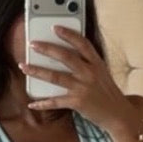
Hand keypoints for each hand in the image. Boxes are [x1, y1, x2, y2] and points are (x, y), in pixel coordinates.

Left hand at [20, 26, 138, 138]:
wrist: (118, 114)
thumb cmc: (107, 93)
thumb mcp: (101, 73)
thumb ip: (87, 63)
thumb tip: (65, 55)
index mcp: (97, 63)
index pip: (82, 44)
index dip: (68, 34)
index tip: (55, 27)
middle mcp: (89, 73)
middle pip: (65, 57)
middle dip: (47, 49)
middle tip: (32, 44)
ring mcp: (83, 88)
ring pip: (55, 77)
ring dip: (37, 71)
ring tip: (24, 67)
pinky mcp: (77, 103)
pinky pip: (56, 101)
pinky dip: (42, 103)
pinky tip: (32, 103)